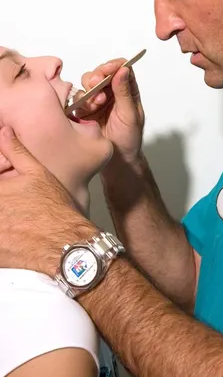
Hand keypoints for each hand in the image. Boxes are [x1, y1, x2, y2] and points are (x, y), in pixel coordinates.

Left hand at [0, 126, 94, 273]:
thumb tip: (4, 131)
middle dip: (3, 200)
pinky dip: (2, 233)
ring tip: (13, 215)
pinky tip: (12, 230)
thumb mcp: (37, 173)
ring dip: (3, 215)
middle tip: (11, 201)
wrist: (63, 244)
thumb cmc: (53, 209)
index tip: (5, 183)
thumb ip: (16, 151)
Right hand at [75, 59, 144, 166]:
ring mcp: (96, 100)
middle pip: (101, 72)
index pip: (122, 69)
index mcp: (127, 90)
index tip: (110, 68)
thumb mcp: (130, 115)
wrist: (117, 160)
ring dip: (90, 89)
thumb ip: (125, 93)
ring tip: (96, 103)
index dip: (115, 65)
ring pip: (87, 83)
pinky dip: (81, 100)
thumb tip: (123, 70)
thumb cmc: (129, 138)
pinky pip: (77, 98)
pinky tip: (88, 110)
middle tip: (96, 84)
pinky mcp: (83, 110)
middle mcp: (111, 92)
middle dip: (98, 75)